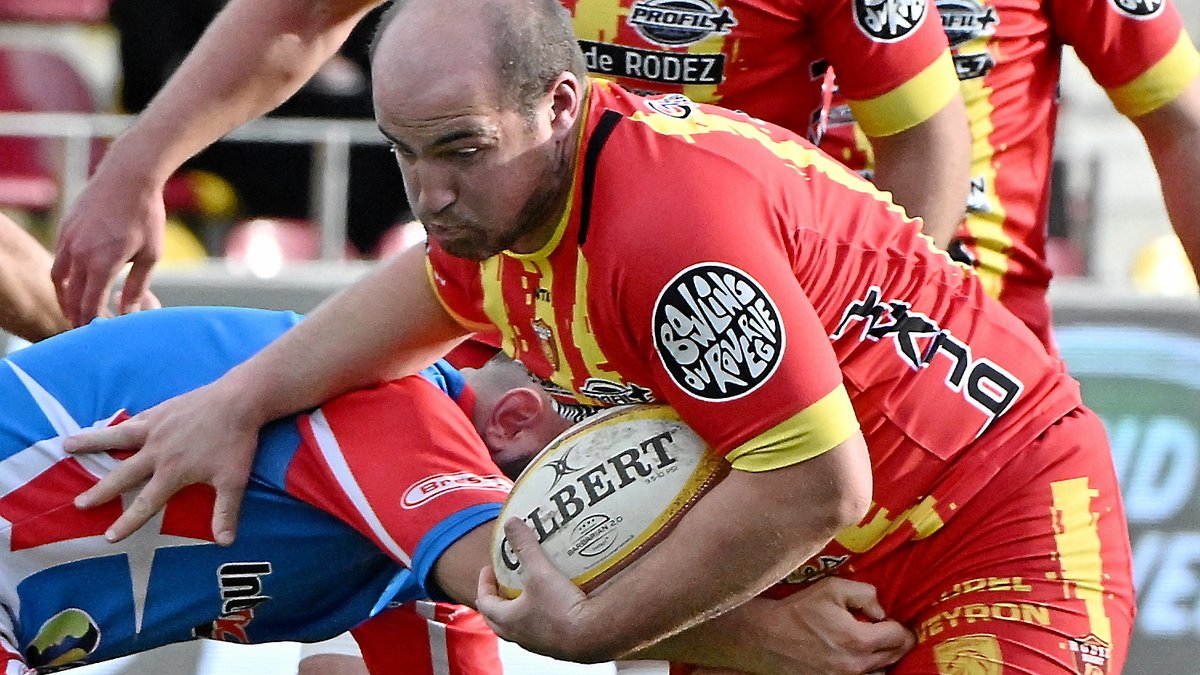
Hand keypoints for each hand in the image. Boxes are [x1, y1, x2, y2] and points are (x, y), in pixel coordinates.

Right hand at [52, 165, 166, 326]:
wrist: (129, 176)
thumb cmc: (146, 215)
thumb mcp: (150, 255)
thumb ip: (137, 286)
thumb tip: (129, 312)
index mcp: (100, 264)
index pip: (89, 305)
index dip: (93, 323)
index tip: (100, 333)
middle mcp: (78, 254)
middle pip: (71, 296)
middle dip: (77, 316)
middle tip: (85, 330)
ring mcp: (68, 240)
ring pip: (58, 278)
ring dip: (66, 297)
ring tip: (76, 308)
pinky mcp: (66, 228)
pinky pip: (59, 259)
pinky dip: (64, 275)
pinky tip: (78, 279)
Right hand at [66, 380, 260, 543]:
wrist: (238, 401)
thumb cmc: (235, 442)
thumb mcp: (234, 481)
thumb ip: (226, 512)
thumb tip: (225, 543)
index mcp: (172, 472)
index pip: (145, 504)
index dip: (127, 522)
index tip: (109, 537)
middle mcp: (156, 452)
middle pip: (122, 475)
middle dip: (100, 492)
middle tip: (79, 504)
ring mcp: (155, 428)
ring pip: (116, 438)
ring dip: (90, 443)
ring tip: (66, 445)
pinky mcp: (160, 410)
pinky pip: (133, 420)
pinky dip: (117, 424)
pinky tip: (108, 425)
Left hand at [475, 518, 600, 661]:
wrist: (592, 635)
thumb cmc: (561, 608)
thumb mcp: (539, 572)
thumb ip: (525, 547)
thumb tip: (511, 523)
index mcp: (507, 620)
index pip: (484, 602)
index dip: (484, 584)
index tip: (489, 570)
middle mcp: (519, 636)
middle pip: (497, 619)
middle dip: (497, 600)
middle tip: (503, 583)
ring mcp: (537, 644)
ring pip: (518, 628)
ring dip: (518, 611)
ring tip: (528, 593)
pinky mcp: (556, 646)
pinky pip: (540, 632)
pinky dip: (539, 618)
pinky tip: (553, 606)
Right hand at [752, 577, 913, 674]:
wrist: (768, 636)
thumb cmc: (799, 610)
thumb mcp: (832, 589)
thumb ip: (865, 593)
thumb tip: (880, 610)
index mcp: (860, 640)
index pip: (899, 637)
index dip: (901, 627)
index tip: (894, 621)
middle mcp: (857, 665)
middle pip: (894, 657)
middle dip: (897, 643)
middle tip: (891, 632)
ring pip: (881, 673)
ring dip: (883, 659)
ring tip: (874, 646)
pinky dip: (866, 670)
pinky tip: (857, 657)